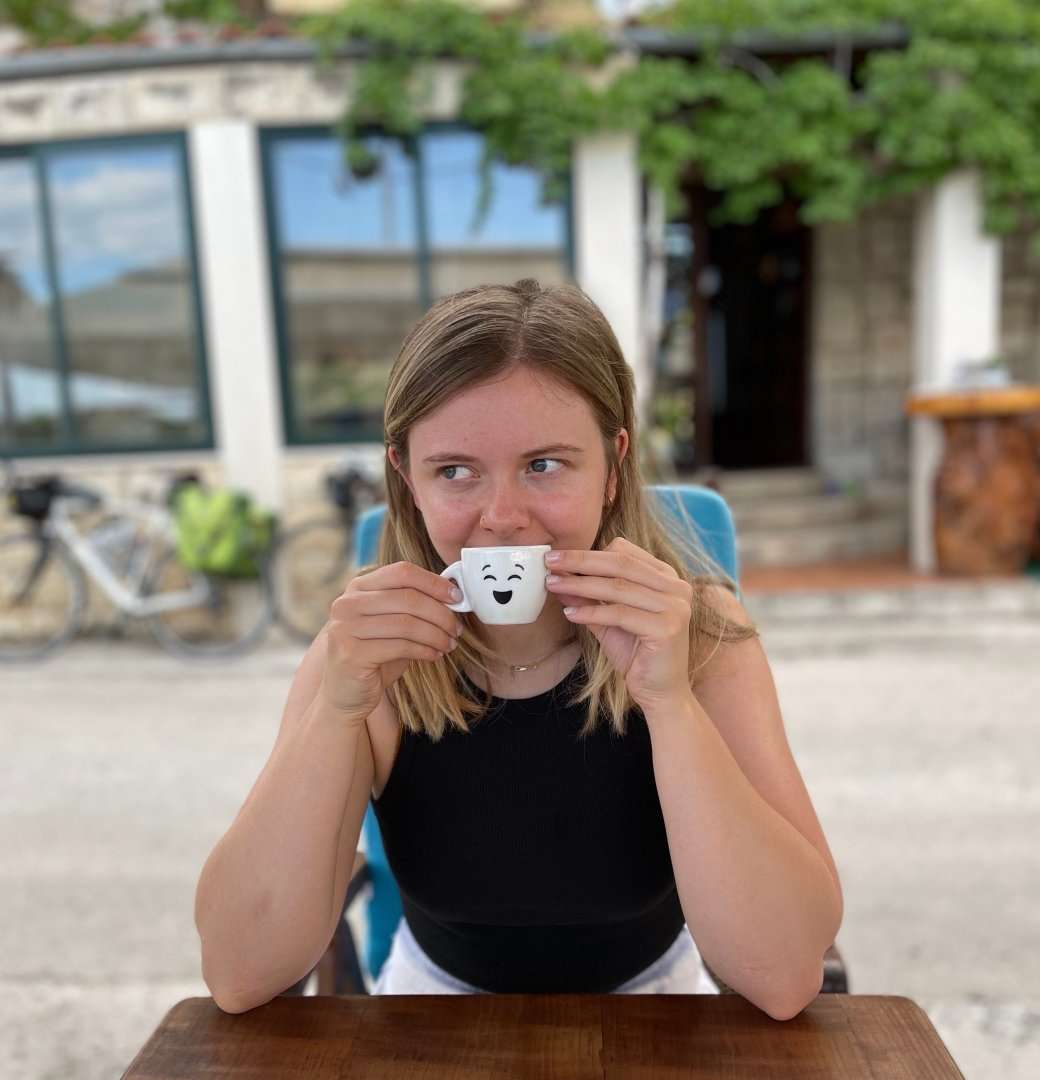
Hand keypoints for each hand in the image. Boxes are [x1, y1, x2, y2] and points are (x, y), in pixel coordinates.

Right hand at [320, 562, 462, 726]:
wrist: (346, 693)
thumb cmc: (375, 654)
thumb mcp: (393, 623)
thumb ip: (413, 606)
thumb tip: (452, 595)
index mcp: (358, 587)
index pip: (402, 572)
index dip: (434, 583)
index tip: (457, 597)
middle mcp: (348, 603)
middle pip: (408, 597)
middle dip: (441, 613)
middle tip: (456, 629)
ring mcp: (346, 627)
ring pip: (407, 623)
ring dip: (436, 635)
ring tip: (449, 644)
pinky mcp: (351, 653)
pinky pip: (400, 646)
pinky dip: (425, 650)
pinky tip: (434, 655)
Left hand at [545, 537, 692, 713]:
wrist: (661, 692)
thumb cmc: (636, 654)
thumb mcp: (607, 620)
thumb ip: (588, 597)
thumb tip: (558, 577)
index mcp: (666, 578)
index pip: (624, 552)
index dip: (588, 552)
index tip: (558, 557)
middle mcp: (676, 587)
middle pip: (620, 563)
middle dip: (580, 561)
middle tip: (549, 562)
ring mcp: (675, 607)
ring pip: (618, 587)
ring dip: (580, 585)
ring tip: (553, 585)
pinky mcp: (667, 628)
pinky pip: (620, 614)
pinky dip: (591, 612)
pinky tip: (570, 613)